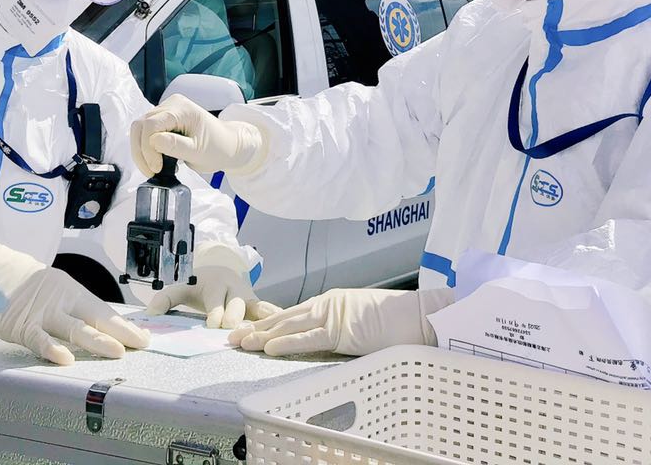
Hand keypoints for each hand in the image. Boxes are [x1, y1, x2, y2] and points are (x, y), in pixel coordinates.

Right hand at [0, 265, 150, 364]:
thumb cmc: (22, 288)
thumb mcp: (51, 293)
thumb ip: (69, 311)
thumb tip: (96, 331)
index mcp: (71, 291)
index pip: (103, 311)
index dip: (123, 325)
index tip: (143, 338)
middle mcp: (61, 299)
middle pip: (95, 317)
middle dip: (120, 331)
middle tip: (140, 343)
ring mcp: (42, 312)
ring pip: (73, 328)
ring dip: (96, 340)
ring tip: (116, 351)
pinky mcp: (20, 325)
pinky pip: (39, 339)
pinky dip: (52, 349)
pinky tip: (65, 359)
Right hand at [130, 96, 266, 176]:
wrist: (227, 145)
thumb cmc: (217, 148)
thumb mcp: (198, 152)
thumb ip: (176, 146)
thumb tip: (153, 141)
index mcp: (182, 109)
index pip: (151, 124)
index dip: (148, 148)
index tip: (156, 168)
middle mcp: (171, 105)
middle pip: (141, 125)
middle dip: (141, 151)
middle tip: (151, 171)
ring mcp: (166, 111)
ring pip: (140, 129)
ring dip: (141, 151)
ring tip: (153, 168)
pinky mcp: (164, 120)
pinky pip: (146, 133)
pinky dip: (146, 149)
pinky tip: (156, 161)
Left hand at [145, 243, 280, 327]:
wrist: (220, 268)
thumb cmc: (198, 283)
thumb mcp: (181, 287)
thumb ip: (165, 299)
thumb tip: (148, 315)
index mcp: (214, 285)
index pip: (215, 302)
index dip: (215, 313)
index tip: (213, 324)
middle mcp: (234, 289)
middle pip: (236, 306)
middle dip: (235, 319)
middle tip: (235, 334)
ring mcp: (248, 296)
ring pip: (256, 309)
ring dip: (259, 323)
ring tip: (265, 336)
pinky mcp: (258, 303)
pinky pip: (268, 310)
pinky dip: (275, 319)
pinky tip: (284, 330)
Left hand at [229, 288, 436, 356]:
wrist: (418, 315)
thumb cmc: (396, 321)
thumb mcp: (361, 323)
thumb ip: (341, 328)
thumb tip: (330, 339)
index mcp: (332, 303)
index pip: (293, 314)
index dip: (269, 321)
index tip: (248, 327)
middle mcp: (328, 304)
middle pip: (284, 317)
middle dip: (257, 327)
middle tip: (232, 335)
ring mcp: (333, 314)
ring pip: (290, 326)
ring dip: (263, 335)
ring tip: (242, 343)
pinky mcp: (341, 329)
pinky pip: (309, 338)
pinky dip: (287, 342)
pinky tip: (270, 347)